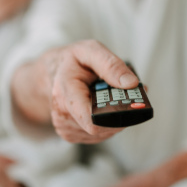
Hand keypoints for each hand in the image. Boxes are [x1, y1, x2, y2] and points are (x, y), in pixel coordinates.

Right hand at [21, 40, 138, 143]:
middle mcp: (62, 114)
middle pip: (103, 127)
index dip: (115, 117)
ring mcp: (66, 127)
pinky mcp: (71, 135)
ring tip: (110, 98)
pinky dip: (107, 122)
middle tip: (123, 95)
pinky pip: (100, 135)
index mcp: (66, 92)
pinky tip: (103, 107)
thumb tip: (131, 83)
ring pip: (104, 132)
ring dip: (114, 117)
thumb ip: (111, 65)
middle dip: (119, 112)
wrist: (54, 73)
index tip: (130, 104)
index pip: (91, 120)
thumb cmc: (73, 62)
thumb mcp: (91, 51)